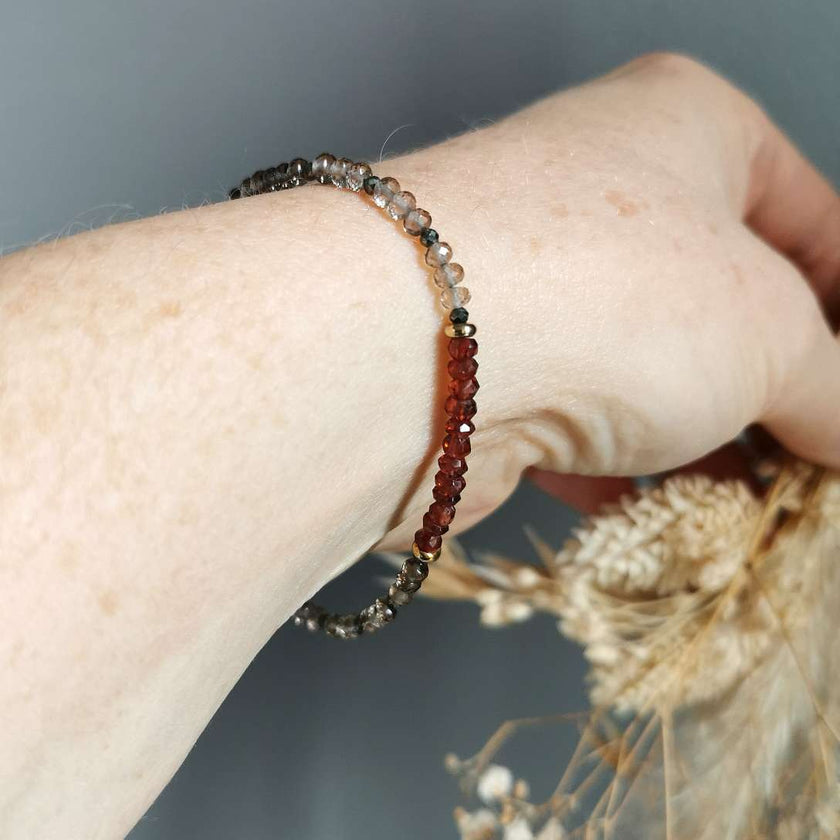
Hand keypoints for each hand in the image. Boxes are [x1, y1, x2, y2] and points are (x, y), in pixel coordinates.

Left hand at [377, 53, 839, 542]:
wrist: (416, 357)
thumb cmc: (610, 292)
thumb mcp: (770, 336)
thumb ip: (830, 385)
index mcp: (681, 128)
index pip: (809, 216)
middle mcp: (593, 197)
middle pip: (719, 304)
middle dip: (774, 390)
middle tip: (812, 460)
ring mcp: (533, 289)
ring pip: (643, 376)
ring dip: (701, 447)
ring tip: (752, 506)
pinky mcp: (484, 375)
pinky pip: (577, 429)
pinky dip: (625, 478)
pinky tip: (664, 523)